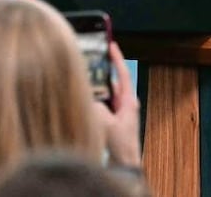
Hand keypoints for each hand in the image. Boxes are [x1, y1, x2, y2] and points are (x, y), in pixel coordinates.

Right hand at [94, 42, 141, 167]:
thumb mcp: (105, 123)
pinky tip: (82, 99)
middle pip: (111, 83)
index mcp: (128, 102)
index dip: (117, 58)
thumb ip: (96, 107)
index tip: (111, 45)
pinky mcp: (112, 121)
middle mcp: (124, 105)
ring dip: (95, 88)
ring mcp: (118, 113)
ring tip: (82, 79)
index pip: (122, 74)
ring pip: (105, 94)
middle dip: (101, 72)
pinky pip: (101, 105)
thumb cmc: (121, 146)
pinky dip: (93, 100)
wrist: (125, 165)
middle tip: (91, 60)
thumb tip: (87, 97)